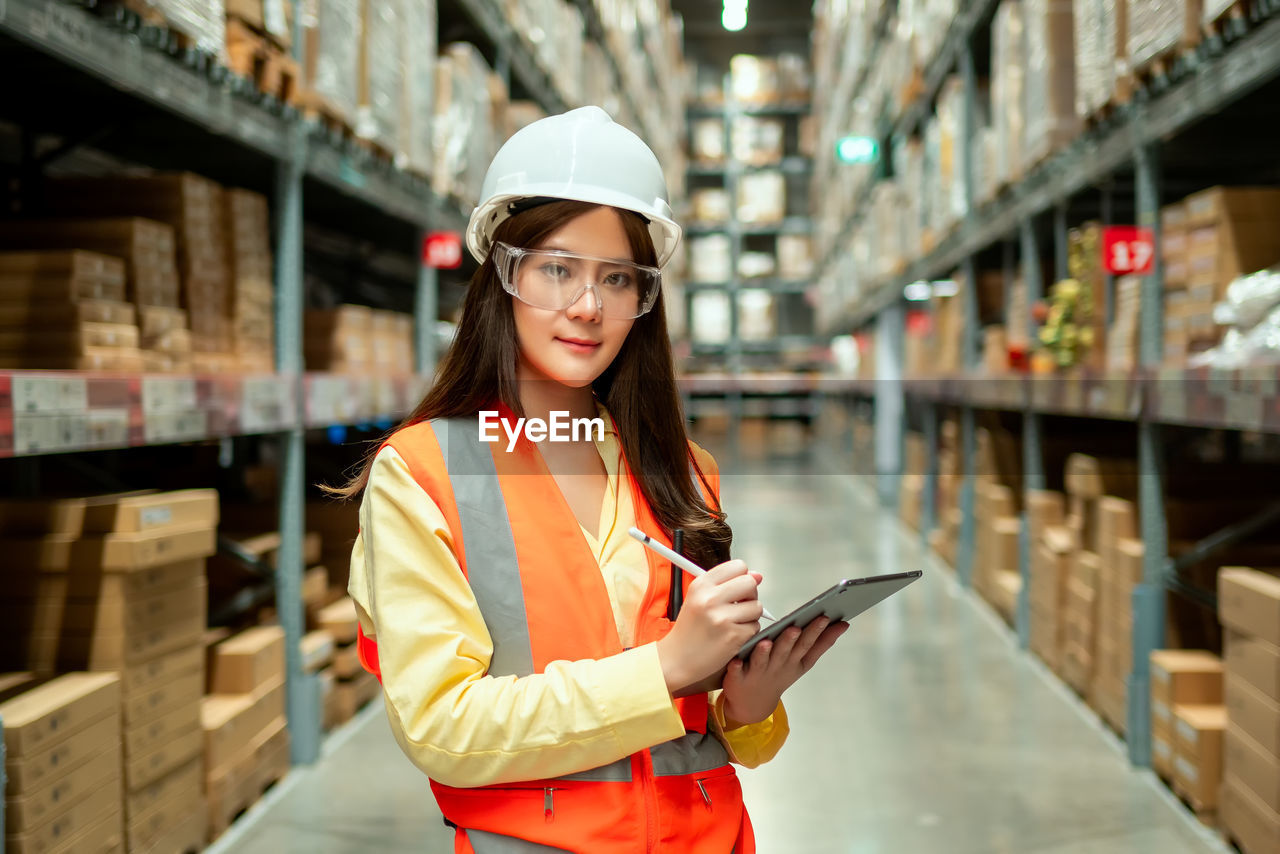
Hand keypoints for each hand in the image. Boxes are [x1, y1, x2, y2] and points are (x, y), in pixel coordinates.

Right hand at [656, 559, 762, 693]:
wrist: (677, 658)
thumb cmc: (690, 629)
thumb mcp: (699, 598)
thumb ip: (727, 584)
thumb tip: (758, 575)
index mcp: (701, 585)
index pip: (738, 566)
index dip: (743, 577)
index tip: (738, 587)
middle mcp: (710, 599)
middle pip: (750, 583)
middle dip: (750, 594)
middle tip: (740, 604)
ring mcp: (721, 618)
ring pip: (757, 606)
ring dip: (750, 616)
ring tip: (733, 622)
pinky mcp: (732, 636)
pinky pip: (755, 627)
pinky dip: (747, 632)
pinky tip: (732, 635)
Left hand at [719, 616, 848, 726]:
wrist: (752, 704)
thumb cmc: (778, 674)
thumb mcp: (803, 662)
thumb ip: (821, 643)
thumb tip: (843, 623)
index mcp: (794, 662)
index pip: (807, 645)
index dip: (817, 633)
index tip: (826, 617)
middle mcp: (778, 667)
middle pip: (786, 652)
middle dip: (792, 640)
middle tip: (797, 627)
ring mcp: (757, 673)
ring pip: (761, 661)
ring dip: (764, 653)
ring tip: (767, 641)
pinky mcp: (737, 678)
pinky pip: (736, 672)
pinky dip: (736, 668)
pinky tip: (735, 661)